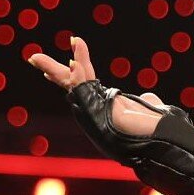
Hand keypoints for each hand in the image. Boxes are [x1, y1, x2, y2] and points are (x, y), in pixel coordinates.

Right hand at [27, 35, 164, 135]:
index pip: (87, 88)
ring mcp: (93, 109)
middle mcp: (96, 111)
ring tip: (36, 57)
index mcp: (106, 110)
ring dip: (54, 68)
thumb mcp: (150, 113)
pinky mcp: (94, 107)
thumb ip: (148, 103)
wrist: (159, 144)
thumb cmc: (157, 133)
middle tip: (34, 58)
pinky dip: (80, 64)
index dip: (76, 74)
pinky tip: (75, 50)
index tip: (67, 63)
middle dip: (53, 71)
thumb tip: (151, 99)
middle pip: (72, 86)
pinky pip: (83, 83)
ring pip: (71, 83)